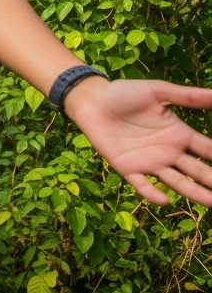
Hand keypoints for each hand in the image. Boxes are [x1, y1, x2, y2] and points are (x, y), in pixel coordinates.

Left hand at [68, 77, 211, 205]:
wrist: (91, 100)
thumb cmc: (124, 93)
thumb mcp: (158, 92)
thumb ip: (188, 97)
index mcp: (179, 134)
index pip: (208, 150)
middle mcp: (169, 152)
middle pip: (198, 170)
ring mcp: (149, 162)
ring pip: (177, 182)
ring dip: (195, 193)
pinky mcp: (127, 168)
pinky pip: (142, 184)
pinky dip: (152, 193)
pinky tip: (164, 200)